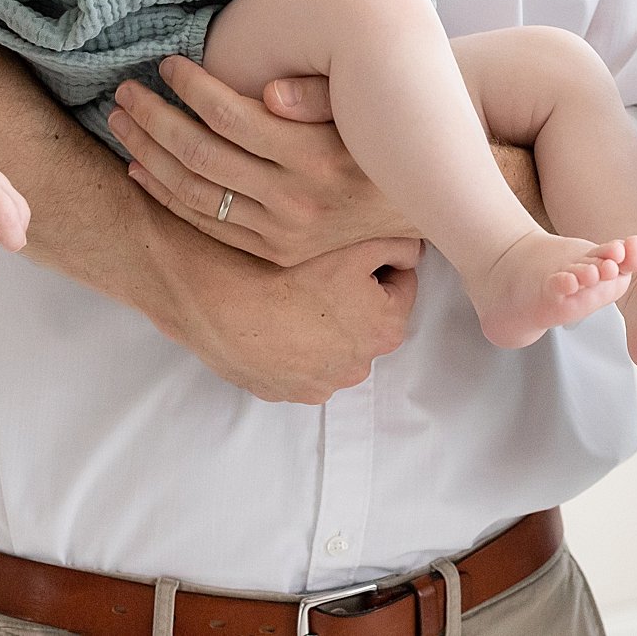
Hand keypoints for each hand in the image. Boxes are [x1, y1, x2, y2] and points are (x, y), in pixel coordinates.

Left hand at [109, 54, 412, 266]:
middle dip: (155, 118)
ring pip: (196, 192)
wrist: (426, 200)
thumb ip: (318, 95)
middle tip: (125, 90)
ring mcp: (284, 231)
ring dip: (150, 154)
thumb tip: (269, 90)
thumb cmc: (387, 135)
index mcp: (316, 155)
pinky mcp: (277, 252)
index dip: (192, 86)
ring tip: (123, 122)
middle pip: (202, 154)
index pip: (231, 116)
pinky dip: (168, 196)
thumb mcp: (363, 108)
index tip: (168, 63)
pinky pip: (209, 225)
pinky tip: (141, 169)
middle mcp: (296, 199)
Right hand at [151, 227, 424, 403]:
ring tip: (295, 297)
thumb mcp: (357, 244)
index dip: (379, 261)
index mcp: (386, 329)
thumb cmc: (292, 273)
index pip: (401, 284)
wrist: (224, 305)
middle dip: (355, 295)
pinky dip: (296, 345)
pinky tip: (278, 321)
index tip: (352, 250)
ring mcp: (321, 385)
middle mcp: (360, 367)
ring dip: (326, 324)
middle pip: (369, 318)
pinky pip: (301, 363)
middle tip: (322, 271)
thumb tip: (412, 250)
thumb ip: (398, 243)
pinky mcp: (286, 392)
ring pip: (335, 344)